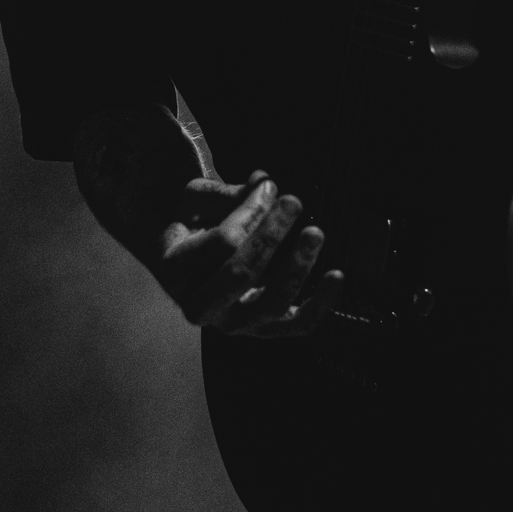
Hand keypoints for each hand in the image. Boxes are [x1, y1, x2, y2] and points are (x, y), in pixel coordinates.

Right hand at [157, 171, 341, 338]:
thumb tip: (264, 182)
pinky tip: (336, 275)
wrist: (192, 262)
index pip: (222, 243)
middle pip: (241, 275)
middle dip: (271, 236)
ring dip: (298, 266)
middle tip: (292, 202)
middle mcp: (201, 307)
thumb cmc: (196, 225)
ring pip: (271, 304)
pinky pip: (298, 325)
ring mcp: (234, 323)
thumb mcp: (197, 201)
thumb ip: (227, 191)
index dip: (250, 212)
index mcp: (176, 272)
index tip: (268, 186)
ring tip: (314, 232)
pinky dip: (321, 303)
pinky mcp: (264, 329)